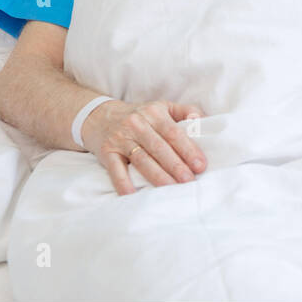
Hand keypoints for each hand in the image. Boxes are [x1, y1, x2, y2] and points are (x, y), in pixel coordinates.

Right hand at [81, 99, 207, 195]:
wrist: (100, 116)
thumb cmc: (140, 115)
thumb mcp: (163, 107)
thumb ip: (186, 111)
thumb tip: (201, 122)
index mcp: (154, 113)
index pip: (174, 133)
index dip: (188, 149)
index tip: (200, 165)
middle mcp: (137, 124)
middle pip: (159, 147)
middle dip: (175, 165)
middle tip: (189, 180)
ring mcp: (120, 139)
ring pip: (141, 159)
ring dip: (157, 175)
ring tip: (171, 188)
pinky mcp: (106, 152)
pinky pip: (115, 169)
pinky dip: (123, 183)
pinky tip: (132, 194)